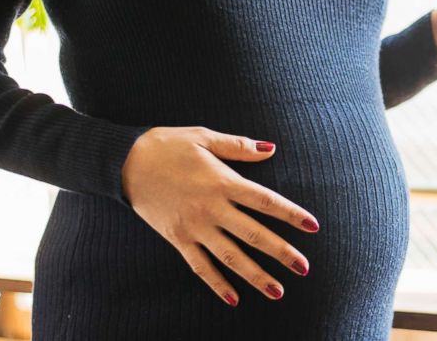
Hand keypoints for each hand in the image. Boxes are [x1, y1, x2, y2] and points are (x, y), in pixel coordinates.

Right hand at [121, 126, 319, 306]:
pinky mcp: (177, 239)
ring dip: (255, 276)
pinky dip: (217, 284)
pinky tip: (234, 299)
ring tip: (278, 291)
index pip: (265, 201)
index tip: (312, 226)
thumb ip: (238, 147)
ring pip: (230, 257)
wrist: (124, 162)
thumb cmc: (167, 145)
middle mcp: (211, 208)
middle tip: (304, 268)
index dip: (290, 214)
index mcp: (222, 181)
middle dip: (281, 253)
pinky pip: (200, 267)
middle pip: (254, 234)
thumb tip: (271, 149)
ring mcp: (194, 227)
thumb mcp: (203, 137)